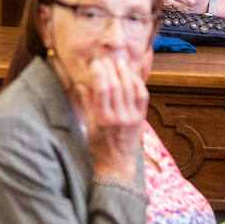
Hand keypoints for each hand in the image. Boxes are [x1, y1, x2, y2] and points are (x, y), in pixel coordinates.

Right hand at [75, 57, 147, 179]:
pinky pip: (142, 96)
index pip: (102, 90)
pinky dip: (137, 83)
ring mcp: (132, 117)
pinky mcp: (141, 118)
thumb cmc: (98, 146)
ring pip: (130, 89)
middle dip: (111, 70)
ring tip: (119, 62)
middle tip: (107, 59)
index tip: (96, 63)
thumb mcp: (88, 126)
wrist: (116, 164)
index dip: (100, 74)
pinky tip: (132, 75)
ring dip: (125, 73)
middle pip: (117, 87)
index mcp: (103, 119)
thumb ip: (87, 103)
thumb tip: (82, 84)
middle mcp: (119, 117)